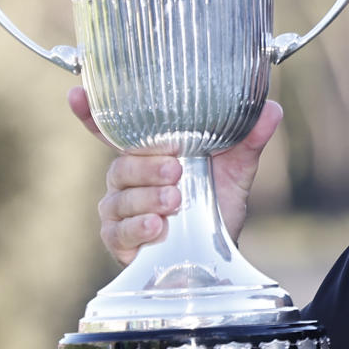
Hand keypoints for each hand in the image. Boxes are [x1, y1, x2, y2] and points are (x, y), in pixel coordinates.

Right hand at [71, 87, 283, 264]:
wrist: (219, 253)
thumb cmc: (218, 204)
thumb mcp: (236, 170)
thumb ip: (248, 140)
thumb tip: (271, 109)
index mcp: (149, 153)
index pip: (113, 129)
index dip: (91, 112)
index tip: (77, 95)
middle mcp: (128, 178)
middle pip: (122, 164)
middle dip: (146, 166)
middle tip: (175, 171)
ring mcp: (120, 209)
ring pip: (119, 197)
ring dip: (147, 198)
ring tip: (174, 201)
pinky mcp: (119, 240)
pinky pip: (118, 231)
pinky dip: (138, 227)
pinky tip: (157, 227)